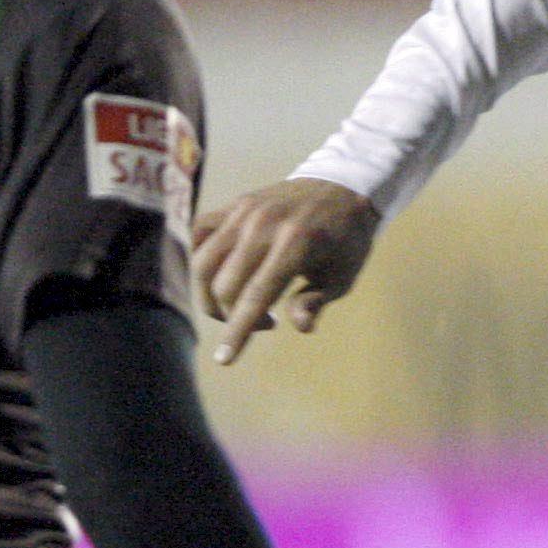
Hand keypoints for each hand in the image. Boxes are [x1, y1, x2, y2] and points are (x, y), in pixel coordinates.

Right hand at [192, 179, 380, 365]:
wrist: (341, 187)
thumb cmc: (346, 240)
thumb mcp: (344, 276)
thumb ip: (316, 300)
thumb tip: (299, 326)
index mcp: (295, 243)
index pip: (256, 295)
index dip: (238, 331)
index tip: (224, 359)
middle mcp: (262, 225)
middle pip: (225, 285)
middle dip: (234, 317)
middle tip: (266, 322)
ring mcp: (244, 212)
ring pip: (203, 262)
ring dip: (211, 295)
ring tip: (236, 306)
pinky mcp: (234, 204)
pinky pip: (200, 234)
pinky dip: (201, 258)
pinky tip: (221, 274)